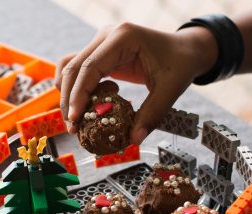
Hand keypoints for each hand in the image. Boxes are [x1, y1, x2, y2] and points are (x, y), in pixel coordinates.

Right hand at [56, 23, 216, 143]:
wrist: (185, 50)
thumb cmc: (180, 64)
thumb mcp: (170, 90)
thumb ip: (151, 115)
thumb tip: (133, 140)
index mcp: (123, 37)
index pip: (90, 67)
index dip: (78, 95)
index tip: (74, 120)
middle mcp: (107, 36)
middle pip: (73, 67)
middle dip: (68, 99)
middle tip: (72, 127)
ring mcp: (101, 43)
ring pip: (70, 67)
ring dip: (66, 93)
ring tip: (73, 120)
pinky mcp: (101, 53)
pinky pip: (78, 69)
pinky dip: (73, 88)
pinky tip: (80, 106)